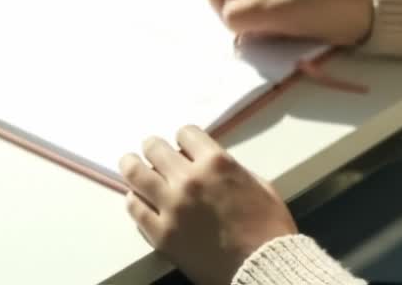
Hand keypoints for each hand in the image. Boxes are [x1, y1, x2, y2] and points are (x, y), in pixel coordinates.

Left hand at [120, 126, 296, 284]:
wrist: (264, 268)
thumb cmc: (270, 228)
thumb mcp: (259, 185)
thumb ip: (230, 169)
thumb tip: (209, 165)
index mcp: (216, 163)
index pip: (185, 133)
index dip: (184, 139)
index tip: (182, 147)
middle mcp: (189, 179)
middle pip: (154, 148)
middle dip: (154, 148)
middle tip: (153, 153)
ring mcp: (171, 207)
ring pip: (135, 173)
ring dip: (133, 166)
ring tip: (131, 166)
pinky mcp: (160, 233)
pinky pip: (134, 208)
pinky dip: (134, 200)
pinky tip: (137, 199)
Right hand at [203, 0, 373, 46]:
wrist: (358, 16)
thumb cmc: (317, 4)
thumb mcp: (271, 10)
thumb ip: (234, 14)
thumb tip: (227, 20)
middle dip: (237, 8)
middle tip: (266, 13)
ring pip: (232, 6)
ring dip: (249, 21)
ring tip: (275, 22)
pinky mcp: (270, 1)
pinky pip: (247, 16)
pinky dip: (258, 26)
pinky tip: (279, 27)